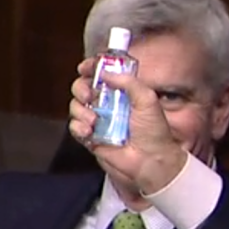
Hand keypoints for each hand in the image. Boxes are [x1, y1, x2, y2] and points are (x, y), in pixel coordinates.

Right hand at [68, 58, 185, 193]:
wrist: (151, 161)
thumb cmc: (154, 132)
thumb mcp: (148, 100)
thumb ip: (129, 82)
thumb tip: (105, 72)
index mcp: (123, 94)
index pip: (102, 75)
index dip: (91, 68)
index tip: (85, 67)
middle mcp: (109, 105)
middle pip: (83, 88)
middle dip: (81, 88)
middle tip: (88, 96)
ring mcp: (99, 121)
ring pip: (76, 106)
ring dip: (80, 110)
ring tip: (93, 121)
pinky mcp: (92, 137)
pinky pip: (75, 126)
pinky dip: (77, 126)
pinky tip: (88, 131)